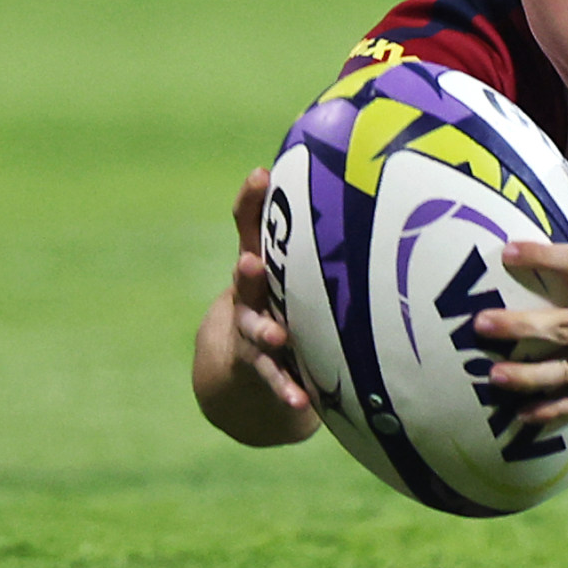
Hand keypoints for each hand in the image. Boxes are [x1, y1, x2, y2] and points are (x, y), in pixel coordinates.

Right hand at [189, 169, 321, 446]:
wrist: (242, 372)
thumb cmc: (278, 301)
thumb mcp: (280, 263)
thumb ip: (293, 225)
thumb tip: (324, 166)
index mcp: (260, 267)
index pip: (249, 227)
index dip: (251, 201)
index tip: (260, 175)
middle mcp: (251, 300)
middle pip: (246, 283)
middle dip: (249, 273)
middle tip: (251, 264)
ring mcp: (254, 338)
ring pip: (256, 335)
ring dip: (266, 334)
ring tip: (278, 336)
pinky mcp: (266, 374)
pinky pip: (276, 383)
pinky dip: (287, 392)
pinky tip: (301, 402)